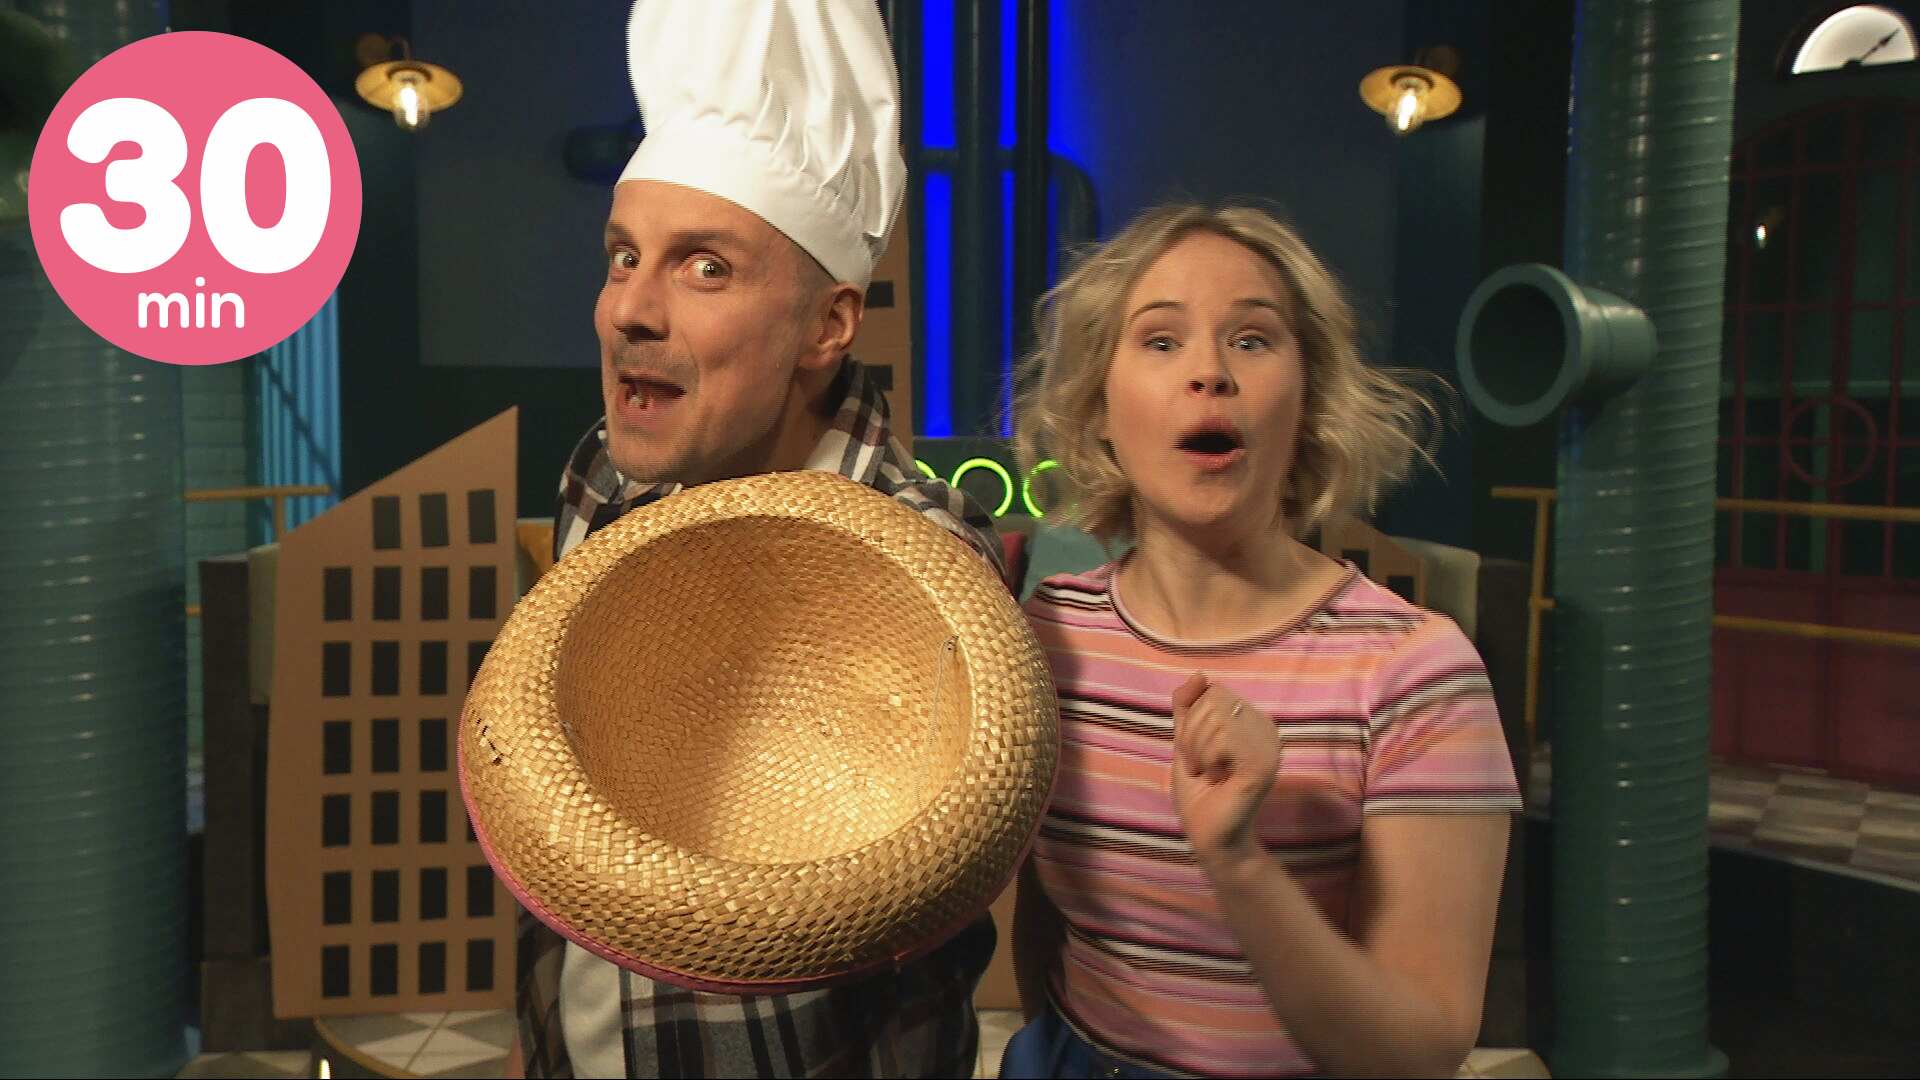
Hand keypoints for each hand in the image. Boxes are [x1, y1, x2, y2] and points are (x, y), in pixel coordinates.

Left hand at [1170, 672, 1281, 859]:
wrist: (1210, 837)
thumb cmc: (1200, 794)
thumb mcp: (1186, 742)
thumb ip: (1189, 708)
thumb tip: (1200, 674)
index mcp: (1252, 723)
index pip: (1214, 692)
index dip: (1192, 721)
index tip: (1197, 754)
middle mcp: (1267, 730)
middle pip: (1215, 699)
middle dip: (1192, 734)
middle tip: (1201, 766)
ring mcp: (1269, 746)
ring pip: (1217, 717)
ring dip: (1198, 749)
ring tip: (1209, 773)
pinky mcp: (1263, 764)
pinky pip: (1224, 738)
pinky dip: (1207, 758)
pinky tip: (1218, 778)